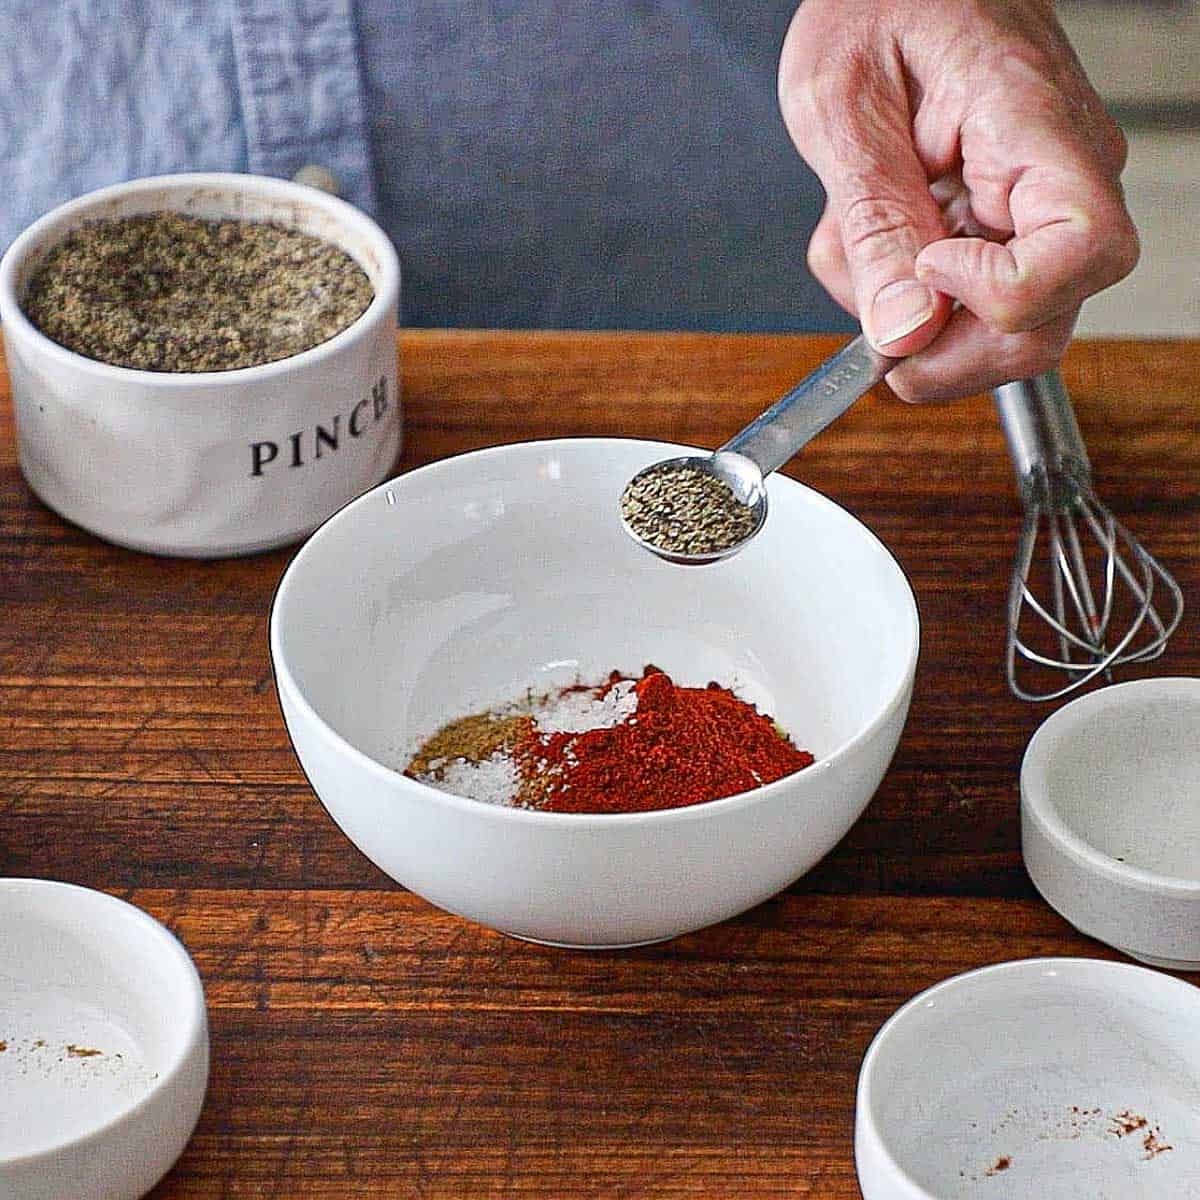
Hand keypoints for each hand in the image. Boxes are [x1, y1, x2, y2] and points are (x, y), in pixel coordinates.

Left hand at [778, 0, 1136, 400]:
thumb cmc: (873, 9)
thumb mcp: (842, 109)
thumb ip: (872, 223)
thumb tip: (903, 330)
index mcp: (1033, 127)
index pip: (1084, 251)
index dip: (1005, 294)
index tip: (927, 267)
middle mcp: (1059, 177)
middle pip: (1040, 323)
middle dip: (945, 350)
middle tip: (873, 330)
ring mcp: (1035, 209)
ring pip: (996, 329)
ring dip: (908, 323)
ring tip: (852, 248)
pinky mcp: (1002, 228)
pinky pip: (965, 306)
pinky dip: (901, 298)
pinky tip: (867, 244)